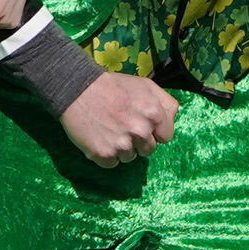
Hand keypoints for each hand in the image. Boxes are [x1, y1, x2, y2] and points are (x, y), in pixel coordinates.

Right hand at [60, 70, 176, 165]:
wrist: (77, 89)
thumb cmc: (113, 86)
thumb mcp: (145, 85)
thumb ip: (165, 103)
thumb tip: (171, 120)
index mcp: (154, 114)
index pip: (166, 137)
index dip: (154, 131)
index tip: (142, 124)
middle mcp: (140, 131)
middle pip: (148, 150)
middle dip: (138, 141)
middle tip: (122, 125)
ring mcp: (122, 144)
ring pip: (130, 158)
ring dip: (122, 148)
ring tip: (109, 129)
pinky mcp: (104, 154)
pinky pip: (112, 164)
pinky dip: (106, 155)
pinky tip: (100, 138)